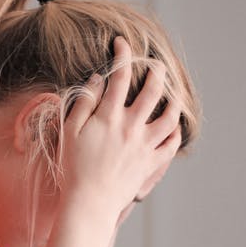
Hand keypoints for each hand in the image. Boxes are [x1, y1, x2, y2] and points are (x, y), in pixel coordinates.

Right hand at [60, 36, 182, 223]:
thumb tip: (99, 80)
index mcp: (109, 116)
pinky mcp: (151, 163)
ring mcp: (145, 145)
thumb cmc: (73, 168)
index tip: (122, 43)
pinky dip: (175, 132)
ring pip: (170, 116)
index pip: (120, 76)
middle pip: (154, 90)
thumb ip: (84, 103)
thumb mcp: (70, 131)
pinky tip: (173, 125)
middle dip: (157, 71)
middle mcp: (132, 127)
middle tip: (155, 64)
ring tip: (172, 92)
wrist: (89, 203)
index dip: (123, 54)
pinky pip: (172, 144)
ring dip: (173, 100)